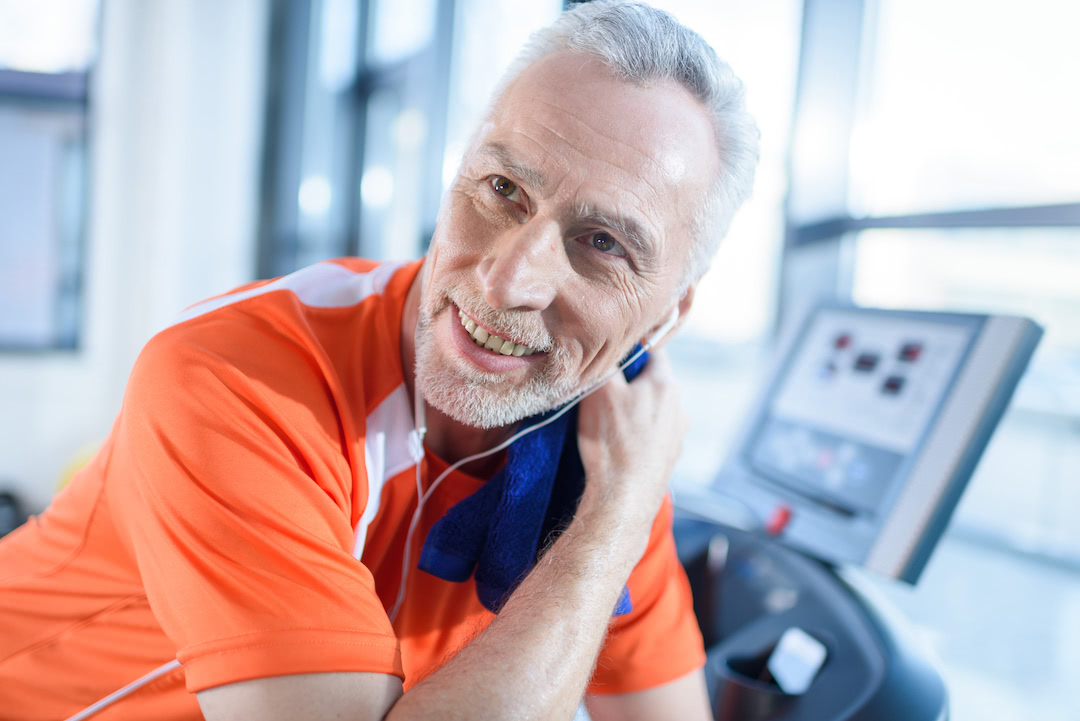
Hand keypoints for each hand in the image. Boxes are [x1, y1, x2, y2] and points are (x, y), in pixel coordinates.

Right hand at [576, 349, 687, 537]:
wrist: (624, 497)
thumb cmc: (613, 442)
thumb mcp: (599, 391)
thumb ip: (605, 363)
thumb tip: (603, 348)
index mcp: (665, 384)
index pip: (653, 349)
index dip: (631, 346)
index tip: (612, 351)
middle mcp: (678, 406)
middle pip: (652, 380)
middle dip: (630, 381)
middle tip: (603, 387)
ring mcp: (676, 434)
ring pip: (653, 408)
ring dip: (634, 409)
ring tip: (608, 420)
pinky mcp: (669, 457)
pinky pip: (652, 434)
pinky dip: (638, 433)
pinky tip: (619, 443)